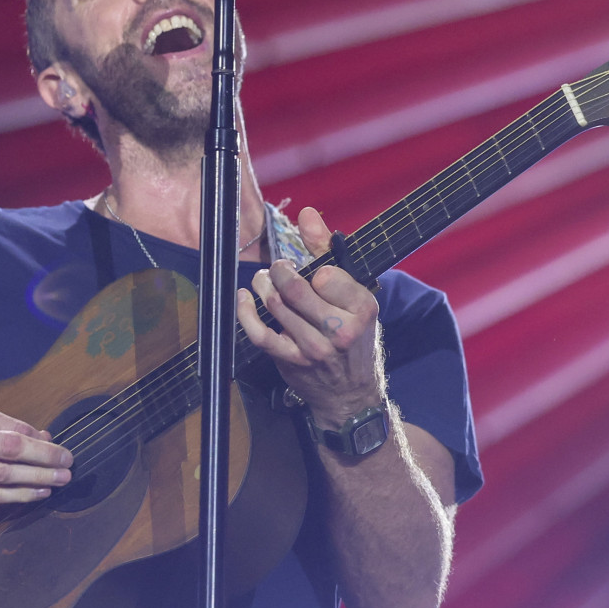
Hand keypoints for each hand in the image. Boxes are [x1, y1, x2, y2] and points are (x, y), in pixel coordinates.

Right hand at [0, 396, 72, 505]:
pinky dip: (13, 498)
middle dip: (44, 461)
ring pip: (0, 480)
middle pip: (8, 455)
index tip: (58, 445)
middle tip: (69, 464)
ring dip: (34, 482)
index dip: (37, 441)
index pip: (7, 432)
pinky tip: (34, 495)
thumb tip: (39, 435)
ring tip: (60, 481)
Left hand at [237, 206, 385, 427]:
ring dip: (263, 285)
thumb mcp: (355, 296)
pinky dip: (246, 311)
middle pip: (295, 287)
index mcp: (362, 309)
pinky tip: (246, 298)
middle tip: (280, 269)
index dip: (314, 268)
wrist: (350, 393)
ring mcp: (313, 348)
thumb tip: (306, 214)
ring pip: (275, 304)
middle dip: (280, 270)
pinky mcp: (291, 360)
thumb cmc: (353, 338)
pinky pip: (259, 332)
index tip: (313, 272)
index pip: (326, 274)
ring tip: (264, 280)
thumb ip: (329, 253)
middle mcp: (340, 330)